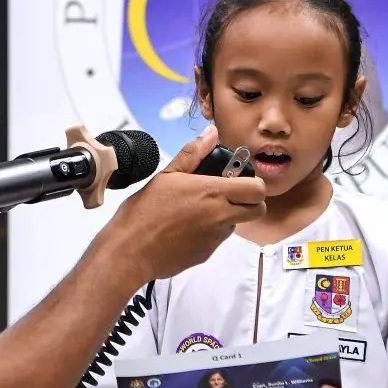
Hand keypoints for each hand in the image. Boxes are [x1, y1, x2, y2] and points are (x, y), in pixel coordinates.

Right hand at [94, 125, 265, 284]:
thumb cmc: (144, 213)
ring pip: (237, 224)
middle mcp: (220, 216)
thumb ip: (193, 153)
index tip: (239, 179)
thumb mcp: (166, 175)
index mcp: (212, 193)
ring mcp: (215, 238)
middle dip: (249, 201)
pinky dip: (209, 232)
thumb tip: (211, 134)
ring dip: (227, 216)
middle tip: (228, 194)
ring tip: (197, 210)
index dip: (253, 183)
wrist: (130, 252)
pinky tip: (186, 227)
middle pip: (257, 210)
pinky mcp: (207, 254)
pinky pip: (218, 240)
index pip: (257, 189)